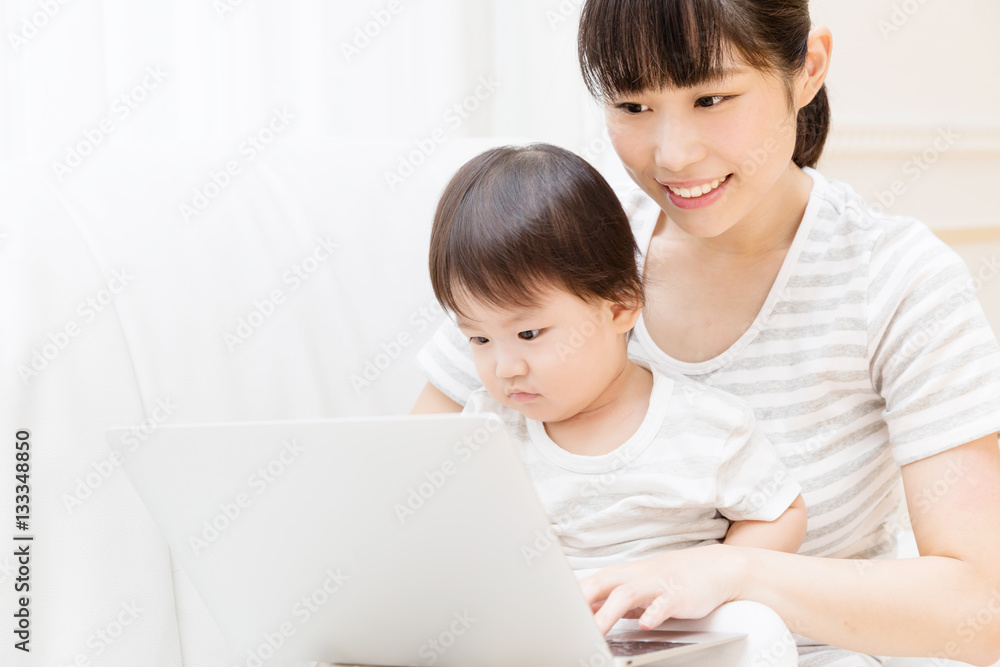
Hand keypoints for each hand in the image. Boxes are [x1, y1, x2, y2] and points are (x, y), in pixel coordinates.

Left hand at [578, 543, 747, 634]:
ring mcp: (656, 584)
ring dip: (608, 612)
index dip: (569, 596)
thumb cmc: (673, 579)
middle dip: (581, 600)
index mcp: (623, 575)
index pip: (590, 583)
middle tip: (565, 622)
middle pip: (601, 582)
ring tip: (596, 631)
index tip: (552, 611)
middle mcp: (636, 576)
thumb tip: (584, 609)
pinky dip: (653, 612)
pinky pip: (663, 602)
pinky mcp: (678, 594)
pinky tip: (645, 624)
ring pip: (626, 594)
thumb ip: (612, 599)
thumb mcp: (638, 588)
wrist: (716, 568)